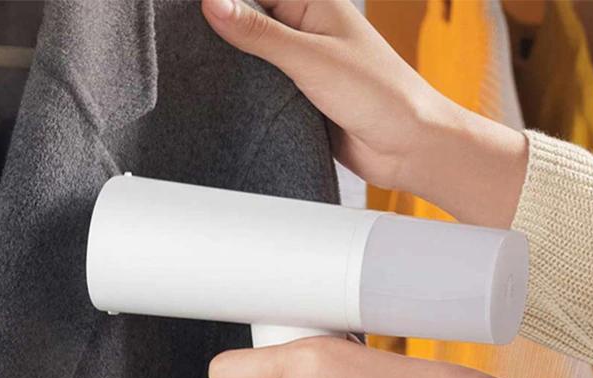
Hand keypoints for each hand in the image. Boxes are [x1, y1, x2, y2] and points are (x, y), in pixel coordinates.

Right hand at [201, 0, 527, 227]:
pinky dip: (248, 95)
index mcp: (313, 4)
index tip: (188, 13)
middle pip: (250, 22)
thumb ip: (259, 33)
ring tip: (195, 70)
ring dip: (234, 67)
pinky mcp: (302, 101)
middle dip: (222, 31)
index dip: (223, 1)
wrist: (409, 149)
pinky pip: (265, 92)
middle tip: (183, 43)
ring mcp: (304, 67)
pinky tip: (225, 100)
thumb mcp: (311, 59)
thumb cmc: (380, 95)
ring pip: (254, 60)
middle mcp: (307, 31)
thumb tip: (212, 3)